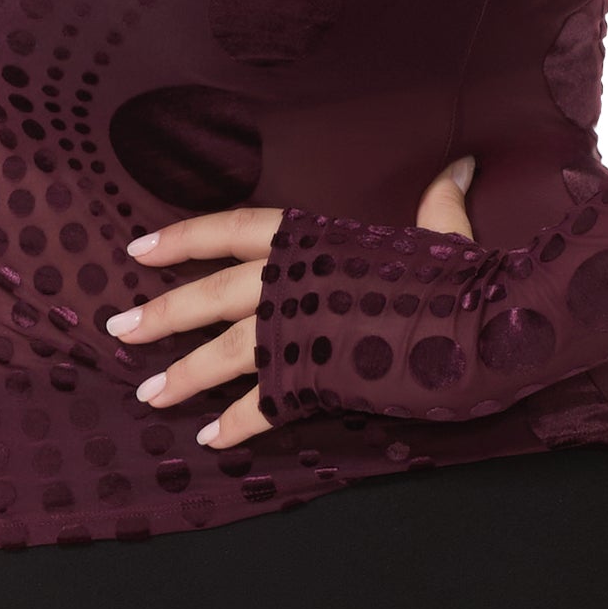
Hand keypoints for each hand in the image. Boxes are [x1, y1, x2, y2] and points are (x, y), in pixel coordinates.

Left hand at [109, 154, 478, 453]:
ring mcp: (299, 330)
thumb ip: (437, 202)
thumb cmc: (469, 275)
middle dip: (160, 314)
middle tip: (119, 328)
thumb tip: (458, 168)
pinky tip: (210, 440)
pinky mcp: (314, 379)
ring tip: (148, 392)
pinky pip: (262, 406)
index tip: (139, 249)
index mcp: (316, 238)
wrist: (489, 324)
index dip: (184, 238)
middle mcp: (294, 280)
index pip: (233, 230)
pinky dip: (235, 425)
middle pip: (210, 295)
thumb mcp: (445, 232)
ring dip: (181, 376)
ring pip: (221, 353)